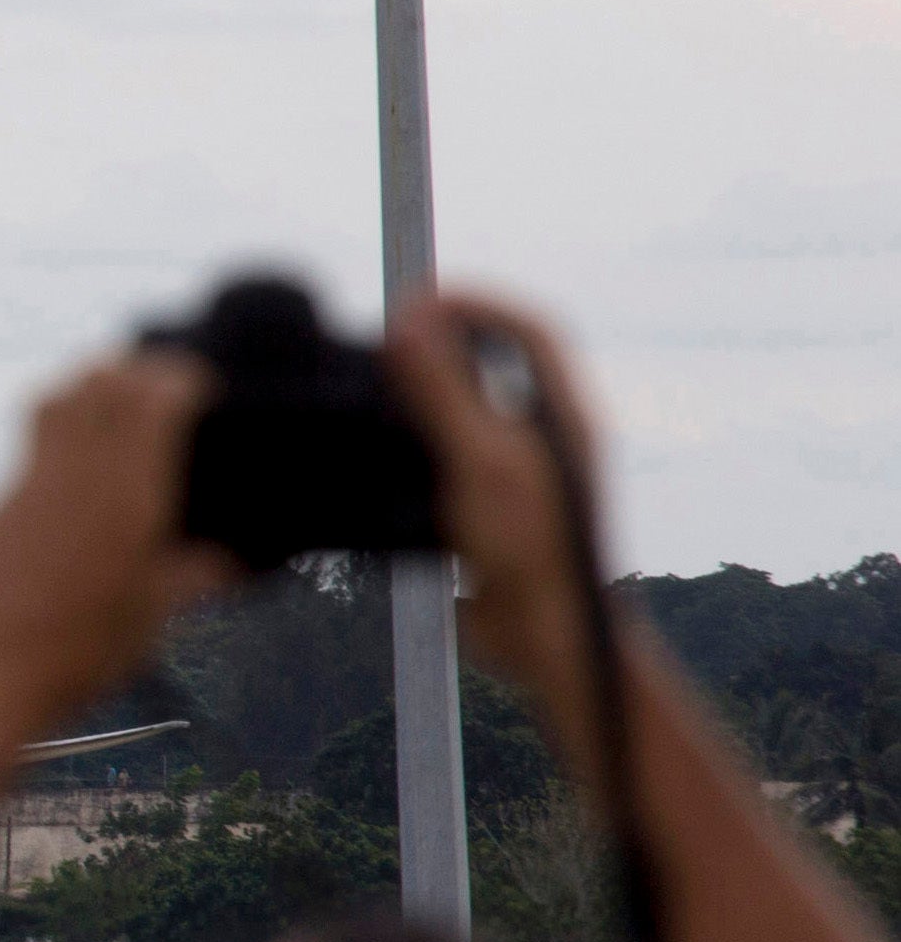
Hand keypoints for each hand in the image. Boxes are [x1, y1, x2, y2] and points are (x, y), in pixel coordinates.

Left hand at [0, 351, 232, 733]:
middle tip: (154, 384)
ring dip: (85, 389)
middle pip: (100, 381)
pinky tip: (70, 476)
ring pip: (53, 401)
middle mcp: (73, 476)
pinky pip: (27, 451)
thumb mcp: (150, 617)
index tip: (195, 383)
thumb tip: (236, 562)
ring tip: (109, 405)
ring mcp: (23, 488)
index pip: (152, 396)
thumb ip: (194, 576)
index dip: (177, 377)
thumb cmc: (77, 657)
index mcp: (126, 494)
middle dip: (133, 370)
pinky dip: (55, 440)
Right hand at [384, 292, 602, 731]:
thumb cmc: (533, 552)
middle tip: (390, 339)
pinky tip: (383, 462)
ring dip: (427, 395)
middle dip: (445, 343)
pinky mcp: (490, 517)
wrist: (548, 642)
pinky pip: (451, 467)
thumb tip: (410, 326)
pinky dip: (416, 451)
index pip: (531, 330)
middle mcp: (545, 439)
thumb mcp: (482, 460)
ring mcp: (519, 479)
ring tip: (380, 390)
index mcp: (561, 413)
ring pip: (473, 416)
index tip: (420, 299)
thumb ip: (444, 392)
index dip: (478, 303)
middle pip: (498, 367)